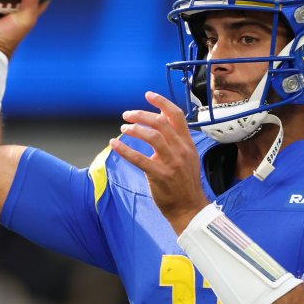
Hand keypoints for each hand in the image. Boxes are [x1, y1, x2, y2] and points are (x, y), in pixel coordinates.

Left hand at [111, 91, 209, 233]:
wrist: (189, 208)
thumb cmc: (184, 183)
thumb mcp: (187, 157)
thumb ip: (175, 140)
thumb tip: (159, 122)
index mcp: (187, 143)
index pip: (176, 115)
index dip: (161, 102)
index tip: (148, 95)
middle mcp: (181, 150)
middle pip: (160, 123)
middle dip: (141, 115)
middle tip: (127, 114)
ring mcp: (171, 163)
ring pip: (152, 137)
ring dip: (134, 129)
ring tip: (123, 129)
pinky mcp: (160, 175)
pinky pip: (139, 159)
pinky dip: (125, 149)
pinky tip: (115, 144)